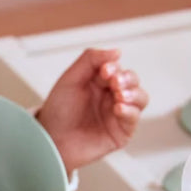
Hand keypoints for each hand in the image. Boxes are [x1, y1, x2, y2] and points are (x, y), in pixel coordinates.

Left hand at [35, 48, 148, 173]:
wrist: (50, 138)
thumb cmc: (58, 111)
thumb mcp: (70, 79)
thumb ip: (90, 60)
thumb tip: (117, 51)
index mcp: (99, 82)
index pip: (117, 68)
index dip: (114, 68)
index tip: (104, 71)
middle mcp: (111, 96)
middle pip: (132, 81)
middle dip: (127, 79)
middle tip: (114, 82)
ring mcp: (117, 113)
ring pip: (140, 97)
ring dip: (133, 93)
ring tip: (119, 95)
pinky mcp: (121, 131)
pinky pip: (134, 118)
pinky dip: (129, 110)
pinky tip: (118, 108)